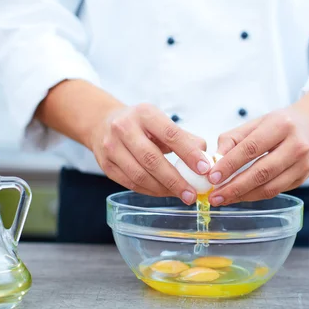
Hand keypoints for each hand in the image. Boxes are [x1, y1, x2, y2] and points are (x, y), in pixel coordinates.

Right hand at [90, 103, 209, 203]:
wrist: (103, 123)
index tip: (204, 169)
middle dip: (175, 180)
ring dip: (163, 189)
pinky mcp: (106, 165)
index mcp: (145, 114)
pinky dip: (150, 191)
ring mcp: (112, 147)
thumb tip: (206, 157)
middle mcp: (124, 128)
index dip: (189, 153)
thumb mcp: (161, 121)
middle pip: (152, 159)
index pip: (170, 134)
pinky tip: (164, 192)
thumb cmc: (140, 124)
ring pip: (139, 175)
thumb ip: (184, 137)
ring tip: (181, 195)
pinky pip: (131, 183)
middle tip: (192, 194)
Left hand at [206, 107, 308, 205]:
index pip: (251, 148)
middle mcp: (296, 145)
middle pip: (261, 172)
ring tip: (224, 199)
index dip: (230, 164)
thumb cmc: (281, 123)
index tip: (212, 176)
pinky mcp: (303, 178)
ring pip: (269, 187)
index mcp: (281, 125)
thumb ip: (233, 139)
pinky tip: (240, 196)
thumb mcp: (257, 122)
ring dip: (243, 196)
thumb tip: (214, 160)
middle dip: (235, 187)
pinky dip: (255, 196)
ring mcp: (303, 164)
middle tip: (215, 195)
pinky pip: (275, 191)